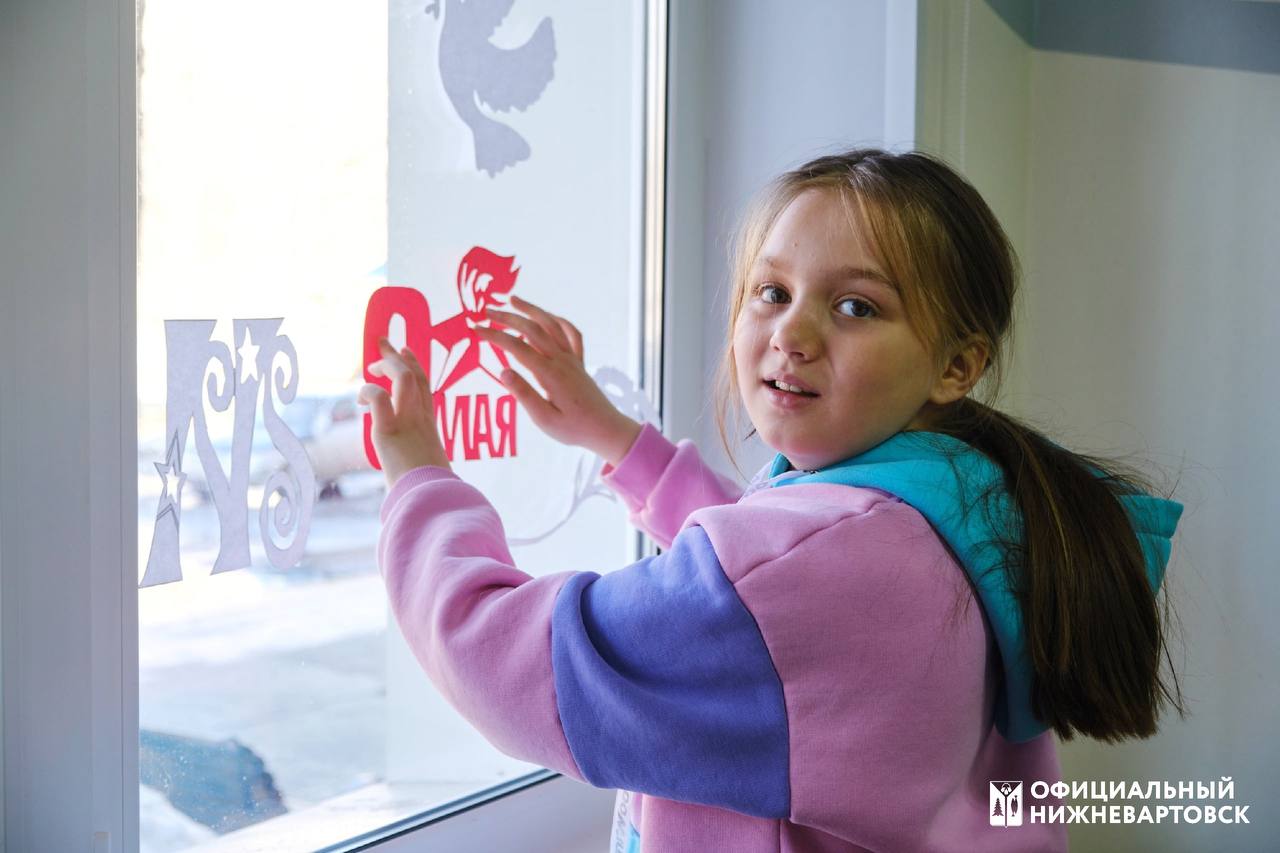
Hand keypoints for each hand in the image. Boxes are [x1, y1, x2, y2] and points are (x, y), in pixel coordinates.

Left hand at [358, 336, 451, 488]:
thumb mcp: (426, 473)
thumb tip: (405, 482)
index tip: (406, 352)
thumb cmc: (429, 494)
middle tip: (384, 342)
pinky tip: (361, 401)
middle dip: (399, 356)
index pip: (426, 388)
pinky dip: (369, 392)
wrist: (430, 503)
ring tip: (371, 367)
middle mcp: (422, 420)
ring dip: (387, 366)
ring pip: (403, 379)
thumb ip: (416, 467)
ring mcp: (408, 423)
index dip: (416, 366)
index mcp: (430, 428)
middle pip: (416, 376)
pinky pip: (380, 398)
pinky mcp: (389, 431)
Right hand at [477, 294, 640, 463]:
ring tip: (513, 300)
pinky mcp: (580, 362)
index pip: (517, 347)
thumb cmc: (573, 429)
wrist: (606, 429)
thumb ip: (524, 395)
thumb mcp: (544, 420)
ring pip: (552, 325)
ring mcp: (573, 359)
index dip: (494, 336)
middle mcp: (562, 360)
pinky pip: (572, 333)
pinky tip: (548, 317)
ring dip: (532, 310)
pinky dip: (558, 321)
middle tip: (486, 311)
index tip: (475, 329)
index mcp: (550, 374)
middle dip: (507, 317)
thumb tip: (503, 371)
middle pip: (532, 329)